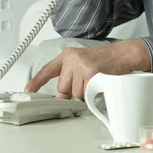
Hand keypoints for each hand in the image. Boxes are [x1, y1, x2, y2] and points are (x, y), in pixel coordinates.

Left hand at [24, 38, 149, 98]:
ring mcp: (80, 65)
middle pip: (63, 88)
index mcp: (68, 55)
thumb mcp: (83, 64)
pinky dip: (94, 92)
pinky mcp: (90, 73)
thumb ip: (70, 78)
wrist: (124, 54)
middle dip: (75, 90)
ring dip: (86, 91)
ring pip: (75, 93)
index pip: (48, 70)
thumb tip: (61, 97)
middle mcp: (72, 58)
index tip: (28, 90)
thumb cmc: (106, 61)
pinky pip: (87, 93)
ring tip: (96, 79)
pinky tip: (100, 81)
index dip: (37, 81)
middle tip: (88, 80)